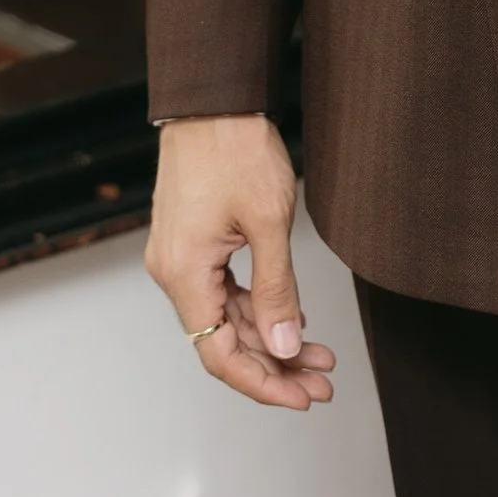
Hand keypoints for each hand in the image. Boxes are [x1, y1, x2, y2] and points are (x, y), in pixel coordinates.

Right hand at [146, 114, 335, 410]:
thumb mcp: (268, 222)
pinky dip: (257, 308)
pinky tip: (293, 318)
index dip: (263, 383)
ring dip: (271, 338)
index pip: (219, 356)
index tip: (302, 398)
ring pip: (226, 318)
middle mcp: (173, 273)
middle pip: (224, 342)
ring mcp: (180, 257)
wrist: (213, 99)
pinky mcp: (192, 243)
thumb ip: (276, 291)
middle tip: (324, 382)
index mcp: (184, 275)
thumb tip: (286, 346)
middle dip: (276, 365)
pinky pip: (224, 291)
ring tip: (320, 355)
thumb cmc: (237, 149)